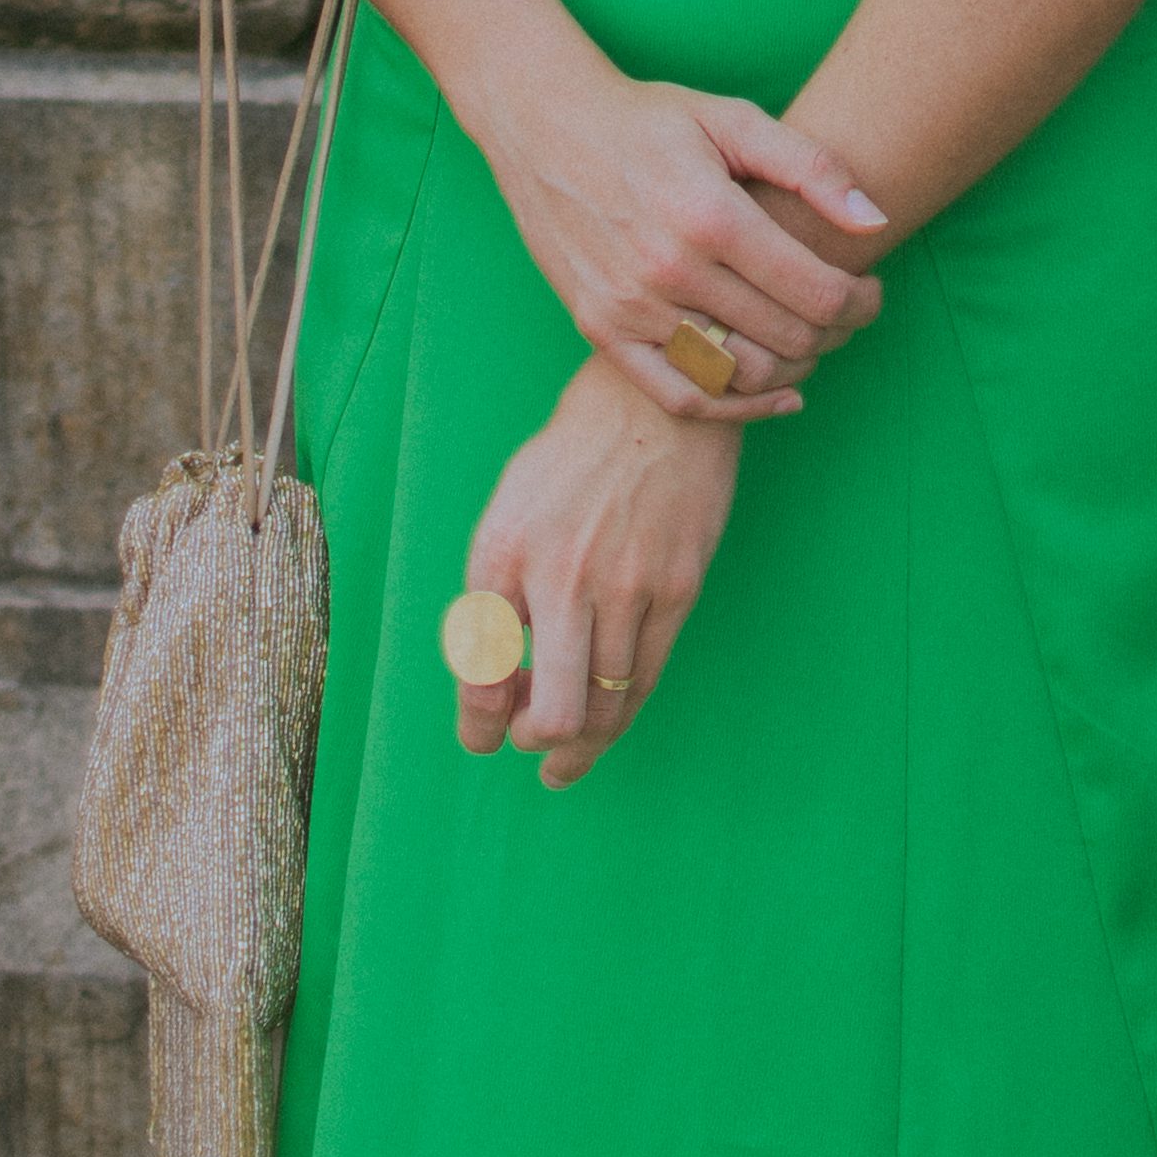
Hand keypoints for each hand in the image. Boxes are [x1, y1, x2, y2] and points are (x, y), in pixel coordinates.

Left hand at [458, 359, 741, 783]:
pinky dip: (622, 710)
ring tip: (567, 752)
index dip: (479, 722)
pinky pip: (646, 678)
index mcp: (504, 552)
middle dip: (534, 742)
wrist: (652, 404)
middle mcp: (561, 575)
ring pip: (604, 706)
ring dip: (582, 741)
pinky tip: (609, 717)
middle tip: (528, 744)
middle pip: (551, 713)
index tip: (484, 738)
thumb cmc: (570, 463)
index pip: (481, 670)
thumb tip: (500, 683)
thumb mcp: (509, 513)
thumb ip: (498, 594)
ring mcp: (625, 585)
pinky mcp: (677, 588)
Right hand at [471, 58, 884, 421]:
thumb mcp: (733, 119)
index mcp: (710, 215)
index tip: (873, 290)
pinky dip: (737, 408)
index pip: (816, 292)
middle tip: (849, 311)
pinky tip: (777, 393)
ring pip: (742, 374)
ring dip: (795, 367)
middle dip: (837, 331)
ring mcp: (631, 308)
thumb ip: (811, 166)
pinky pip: (682, 396)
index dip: (862, 301)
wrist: (546, 127)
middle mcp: (669, 270)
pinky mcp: (602, 331)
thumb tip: (874, 220)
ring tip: (811, 338)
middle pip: (787, 337)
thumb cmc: (649, 120)